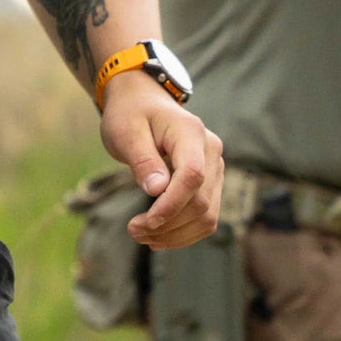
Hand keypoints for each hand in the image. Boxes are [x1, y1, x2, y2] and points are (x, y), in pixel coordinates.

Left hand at [98, 72, 223, 250]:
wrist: (143, 103)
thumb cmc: (131, 114)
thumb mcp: (126, 131)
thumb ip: (142, 159)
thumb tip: (158, 190)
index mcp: (191, 132)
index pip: (192, 176)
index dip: (171, 204)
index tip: (145, 222)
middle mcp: (211, 150)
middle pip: (201, 202)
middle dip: (168, 224)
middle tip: (133, 230)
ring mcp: (215, 168)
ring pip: (207, 215)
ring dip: (176, 234)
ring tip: (142, 235)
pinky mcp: (211, 183)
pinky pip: (206, 216)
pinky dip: (184, 232)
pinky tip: (158, 236)